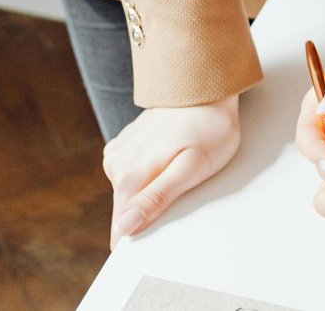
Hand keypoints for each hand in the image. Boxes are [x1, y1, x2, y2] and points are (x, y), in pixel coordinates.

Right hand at [102, 95, 241, 248]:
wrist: (205, 85)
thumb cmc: (209, 128)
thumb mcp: (192, 168)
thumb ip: (157, 198)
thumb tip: (126, 227)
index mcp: (128, 176)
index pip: (121, 231)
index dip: (142, 239)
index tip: (163, 235)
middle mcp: (115, 164)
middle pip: (128, 211)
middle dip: (151, 211)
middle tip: (183, 190)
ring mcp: (118, 152)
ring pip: (130, 191)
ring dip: (152, 189)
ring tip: (178, 168)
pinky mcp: (124, 144)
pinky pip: (132, 172)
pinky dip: (149, 172)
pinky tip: (168, 156)